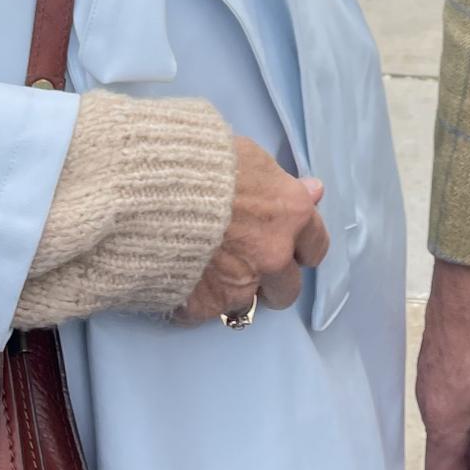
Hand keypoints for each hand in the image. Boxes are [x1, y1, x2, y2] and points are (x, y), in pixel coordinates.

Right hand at [175, 138, 328, 322]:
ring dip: (235, 291)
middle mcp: (275, 256)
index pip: (315, 246)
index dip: (300, 247)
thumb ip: (281, 184)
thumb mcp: (250, 159)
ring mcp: (241, 285)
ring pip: (248, 304)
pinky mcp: (206, 304)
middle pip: (288, 288)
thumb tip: (313, 192)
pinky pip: (207, 310)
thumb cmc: (204, 161)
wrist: (153, 190)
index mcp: (291, 216)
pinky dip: (196, 298)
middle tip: (248, 264)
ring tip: (209, 271)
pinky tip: (181, 277)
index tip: (288, 246)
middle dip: (273, 280)